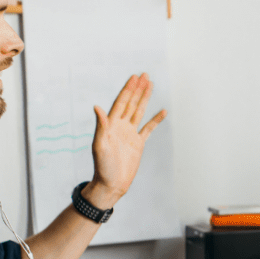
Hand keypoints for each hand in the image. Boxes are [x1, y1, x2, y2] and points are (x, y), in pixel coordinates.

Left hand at [85, 73, 166, 208]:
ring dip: (144, 98)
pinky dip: (155, 120)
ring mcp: (130, 134)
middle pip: (131, 103)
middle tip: (144, 75)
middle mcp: (121, 126)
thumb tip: (97, 107)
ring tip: (150, 85)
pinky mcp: (138, 143)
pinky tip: (162, 111)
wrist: (112, 183)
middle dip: (137, 89)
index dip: (127, 89)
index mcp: (111, 125)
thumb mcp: (99, 145)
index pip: (121, 102)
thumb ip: (101, 126)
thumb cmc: (102, 167)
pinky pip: (148, 128)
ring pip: (139, 111)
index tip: (134, 77)